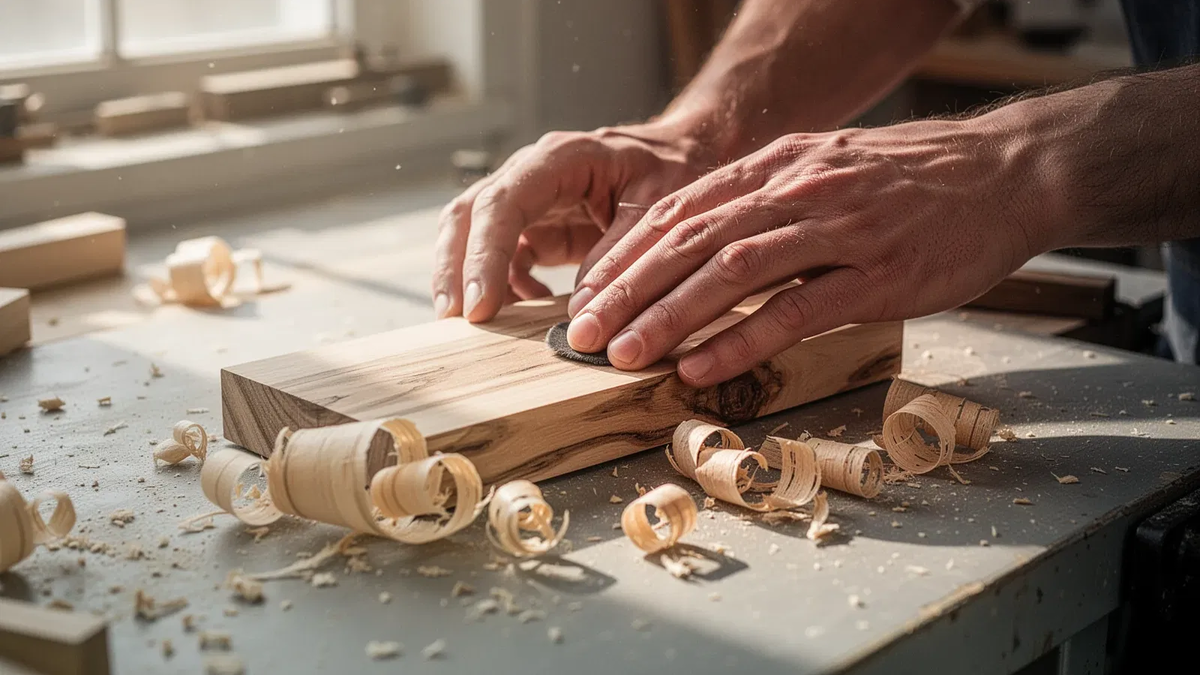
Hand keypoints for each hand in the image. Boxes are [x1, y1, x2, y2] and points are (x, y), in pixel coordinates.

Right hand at [432, 120, 711, 320]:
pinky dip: (506, 289)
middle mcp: (533, 174)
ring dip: (467, 280)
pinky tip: (526, 311)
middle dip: (456, 268)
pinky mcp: (538, 229)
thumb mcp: (660, 210)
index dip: (485, 255)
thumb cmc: (675, 171)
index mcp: (561, 158)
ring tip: (476, 326)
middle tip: (456, 320)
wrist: (685, 156)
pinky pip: (504, 260)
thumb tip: (580, 314)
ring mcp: (530, 202)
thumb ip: (621, 257)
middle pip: (469, 214)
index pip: (503, 203)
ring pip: (473, 235)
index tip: (482, 306)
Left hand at [566, 118, 1056, 386]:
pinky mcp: (877, 274)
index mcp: (776, 167)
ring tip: (624, 354)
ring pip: (733, 271)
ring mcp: (838, 230)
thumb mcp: (825, 171)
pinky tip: (701, 366)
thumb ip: (766, 201)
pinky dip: (742, 339)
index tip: (586, 295)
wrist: (1005, 172)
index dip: (625, 256)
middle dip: (627, 290)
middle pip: (691, 240)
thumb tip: (702, 242)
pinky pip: (797, 310)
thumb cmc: (911, 182)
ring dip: (670, 315)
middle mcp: (796, 191)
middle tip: (580, 334)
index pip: (679, 211)